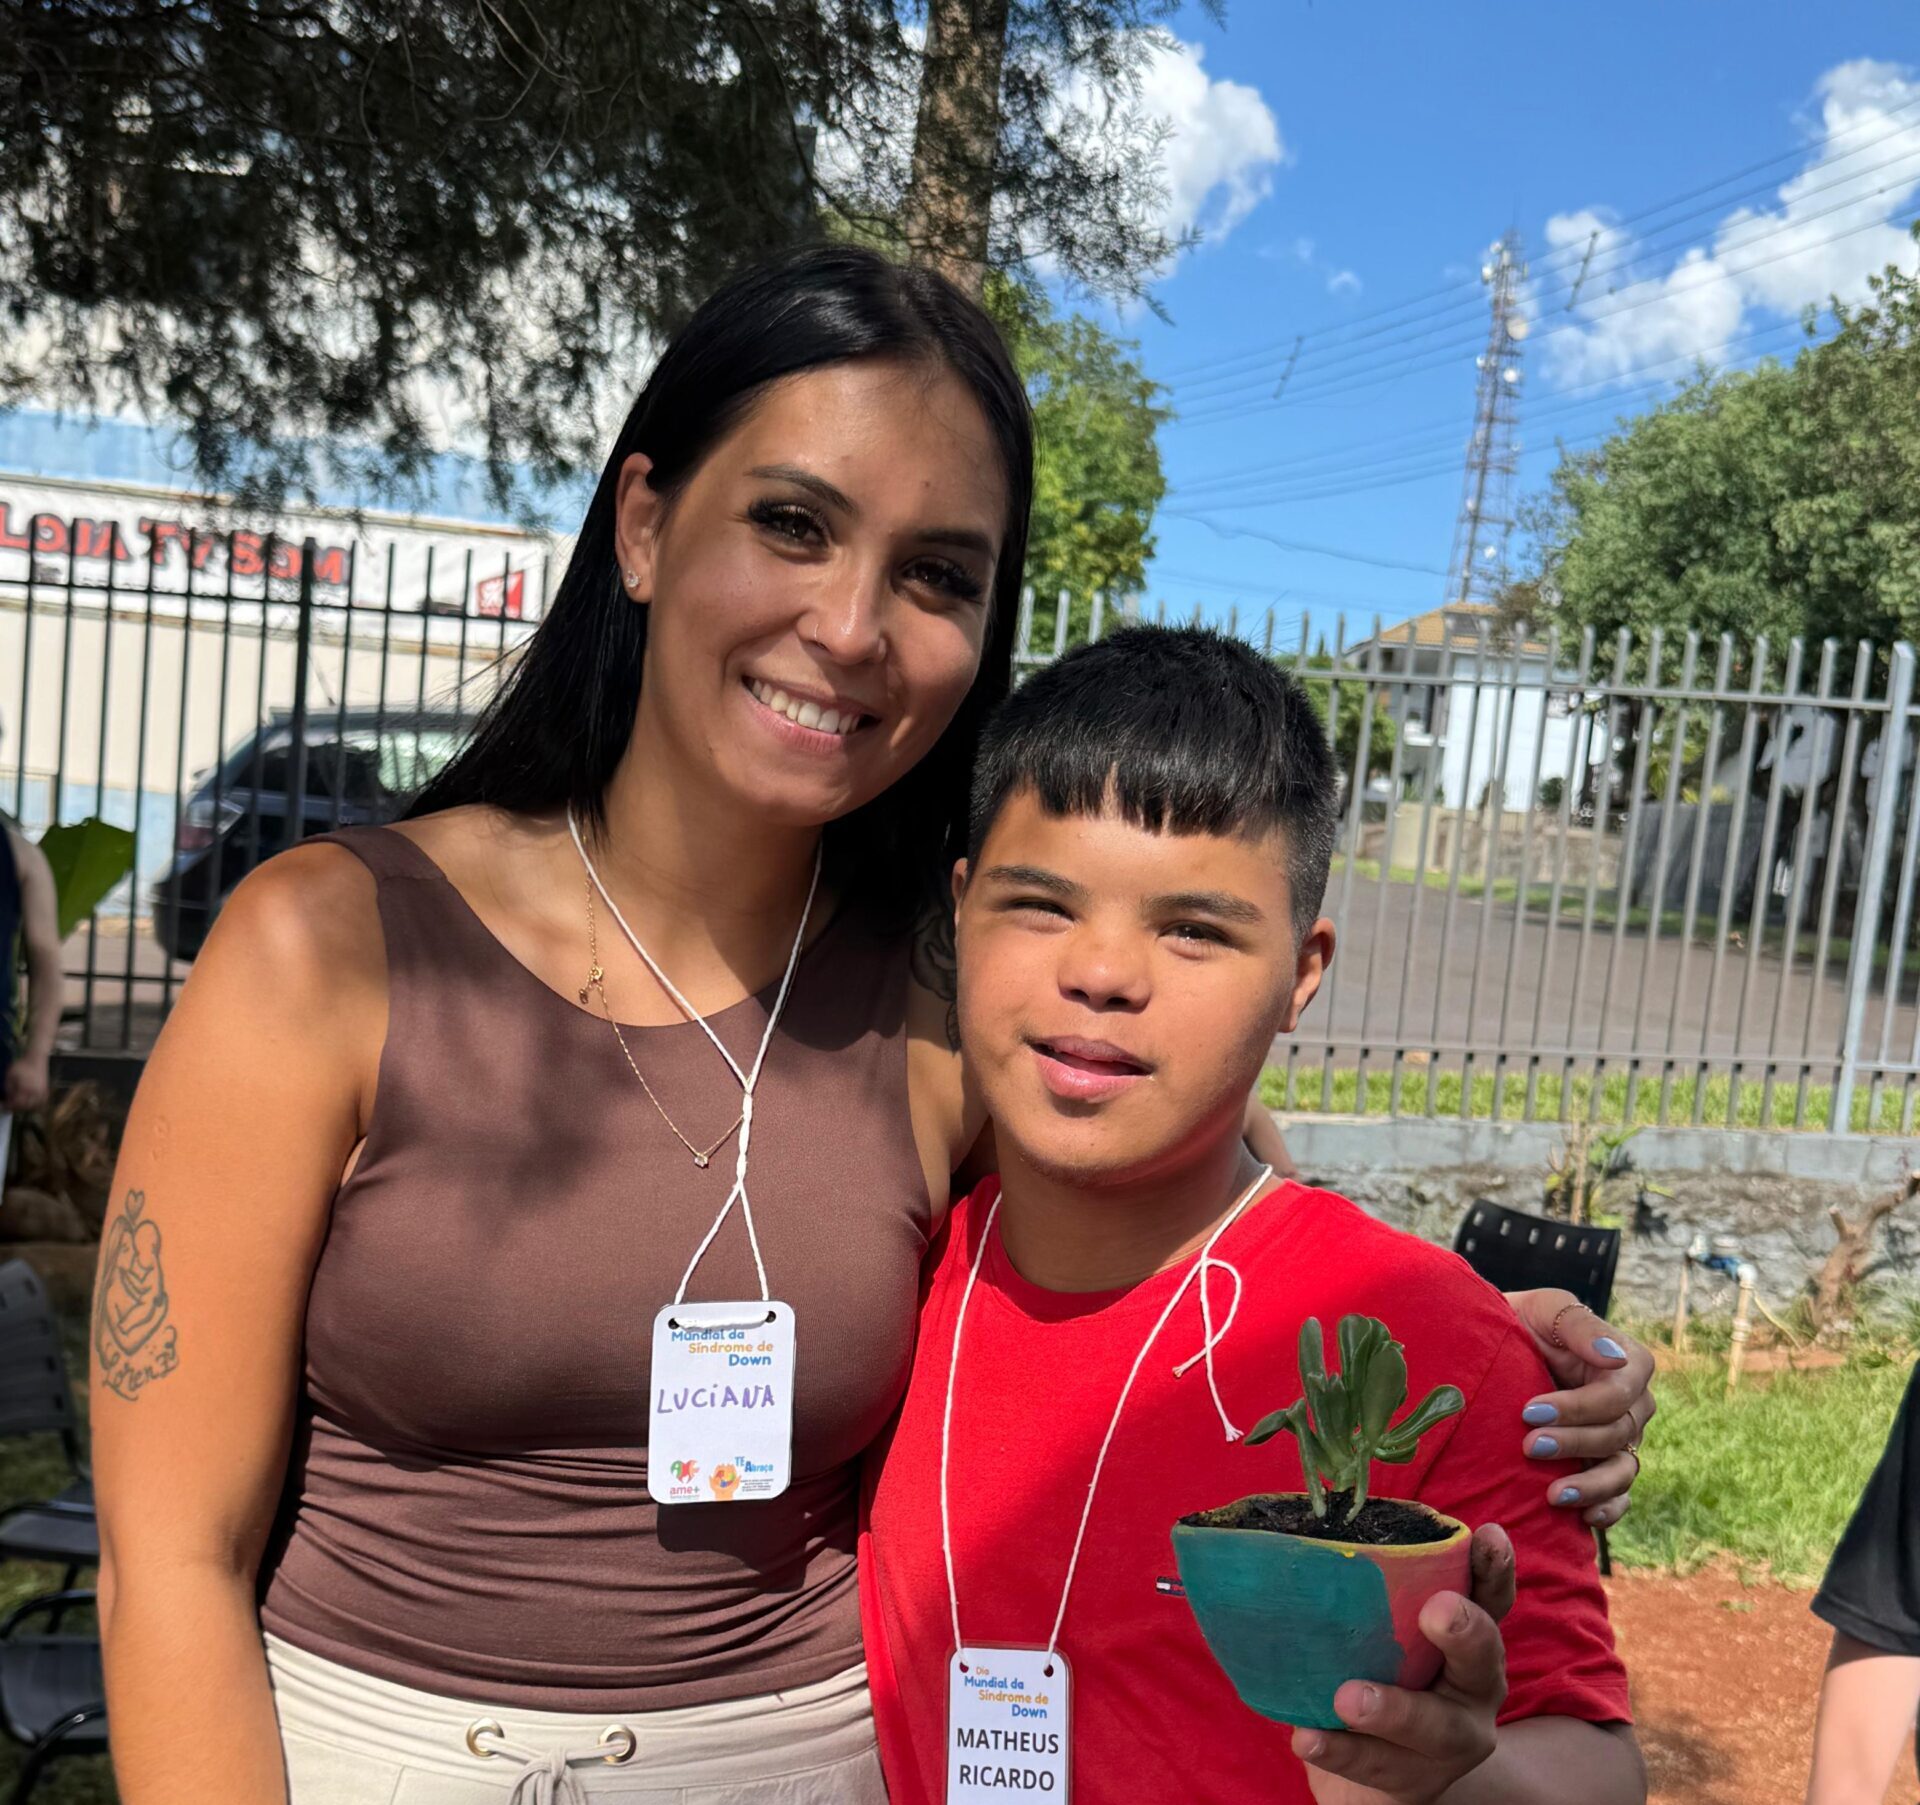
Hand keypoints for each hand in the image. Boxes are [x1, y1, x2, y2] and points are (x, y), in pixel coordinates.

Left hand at [3, 1054, 48, 1113]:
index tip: (3, 1106)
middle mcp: (34, 1092)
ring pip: (34, 1106)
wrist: (36, 1058)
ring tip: (19, 1105)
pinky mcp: (46, 1089)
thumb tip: (7, 1099)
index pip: (16, 1103)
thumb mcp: (10, 1075)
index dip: (8, 1106)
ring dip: (26, 1107)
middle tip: (9, 1106)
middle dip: (16, 1108)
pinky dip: (36, 1104)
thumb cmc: (21, 1066)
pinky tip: (30, 1103)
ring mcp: (41, 1091)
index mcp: (24, 1089)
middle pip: (25, 1107)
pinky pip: (42, 1101)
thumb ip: (8, 1088)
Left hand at [1293, 1525, 1512, 1802]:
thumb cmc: (1376, 1674)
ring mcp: (1451, 1741)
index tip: (1487, 1536)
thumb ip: (1368, 1593)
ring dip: (1392, 1710)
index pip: (1490, 1598)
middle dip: (1464, 1632)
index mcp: (1469, 1639)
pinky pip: (1381, 1768)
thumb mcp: (1382, 1632)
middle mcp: (1473, 1687)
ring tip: (1346, 1698)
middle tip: (1437, 1610)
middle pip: (1480, 1660)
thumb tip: (1304, 1531)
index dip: (1495, 1568)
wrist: (1374, 1776)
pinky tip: (1306, 1737)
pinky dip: (1342, 1752)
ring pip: (1433, 1727)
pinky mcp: (1417, 1780)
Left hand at [1506, 1289, 1653, 1527]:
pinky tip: (1583, 1517)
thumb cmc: (1523, 1321)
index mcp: (1629, 1362)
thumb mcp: (1545, 1308)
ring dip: (1590, 1485)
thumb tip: (1616, 1358)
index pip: (1618, 1395)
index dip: (1579, 1408)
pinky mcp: (1604, 1464)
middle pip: (1617, 1433)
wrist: (1497, 1347)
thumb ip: (1580, 1327)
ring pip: (1623, 1470)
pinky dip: (1608, 1509)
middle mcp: (1633, 1403)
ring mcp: (1621, 1437)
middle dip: (1573, 1443)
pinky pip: (1620, 1496)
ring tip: (1553, 1495)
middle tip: (1528, 1446)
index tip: (1531, 1411)